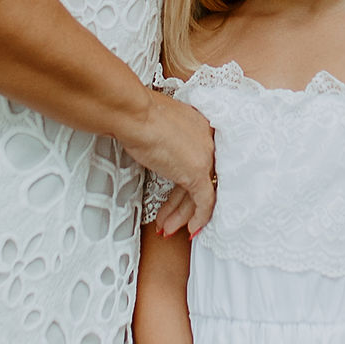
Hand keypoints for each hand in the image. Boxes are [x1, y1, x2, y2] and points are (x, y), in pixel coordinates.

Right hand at [132, 94, 217, 233]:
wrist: (135, 114)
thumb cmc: (139, 115)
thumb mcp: (158, 126)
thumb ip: (166, 140)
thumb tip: (159, 151)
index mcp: (202, 128)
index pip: (200, 162)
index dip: (188, 182)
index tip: (180, 195)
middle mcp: (209, 141)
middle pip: (200, 180)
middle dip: (182, 204)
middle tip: (172, 218)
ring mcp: (206, 156)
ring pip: (200, 194)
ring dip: (181, 214)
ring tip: (169, 226)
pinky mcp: (198, 171)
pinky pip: (204, 203)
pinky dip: (197, 218)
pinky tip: (190, 229)